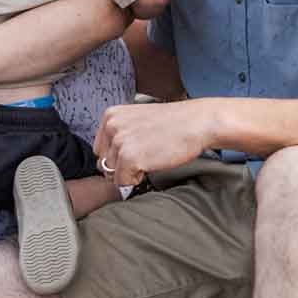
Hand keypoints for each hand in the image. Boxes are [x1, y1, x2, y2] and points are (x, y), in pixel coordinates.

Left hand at [93, 100, 217, 187]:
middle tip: (146, 155)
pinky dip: (136, 180)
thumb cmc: (173, 124)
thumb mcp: (138, 120)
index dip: (118, 156)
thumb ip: (120, 134)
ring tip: (151, 157)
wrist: (197, 123)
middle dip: (122, 166)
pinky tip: (152, 164)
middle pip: (104, 162)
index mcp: (111, 115)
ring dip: (130, 172)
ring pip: (112, 174)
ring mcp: (119, 141)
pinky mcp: (129, 157)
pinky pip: (122, 182)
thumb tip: (106, 163)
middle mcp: (111, 126)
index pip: (100, 148)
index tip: (137, 150)